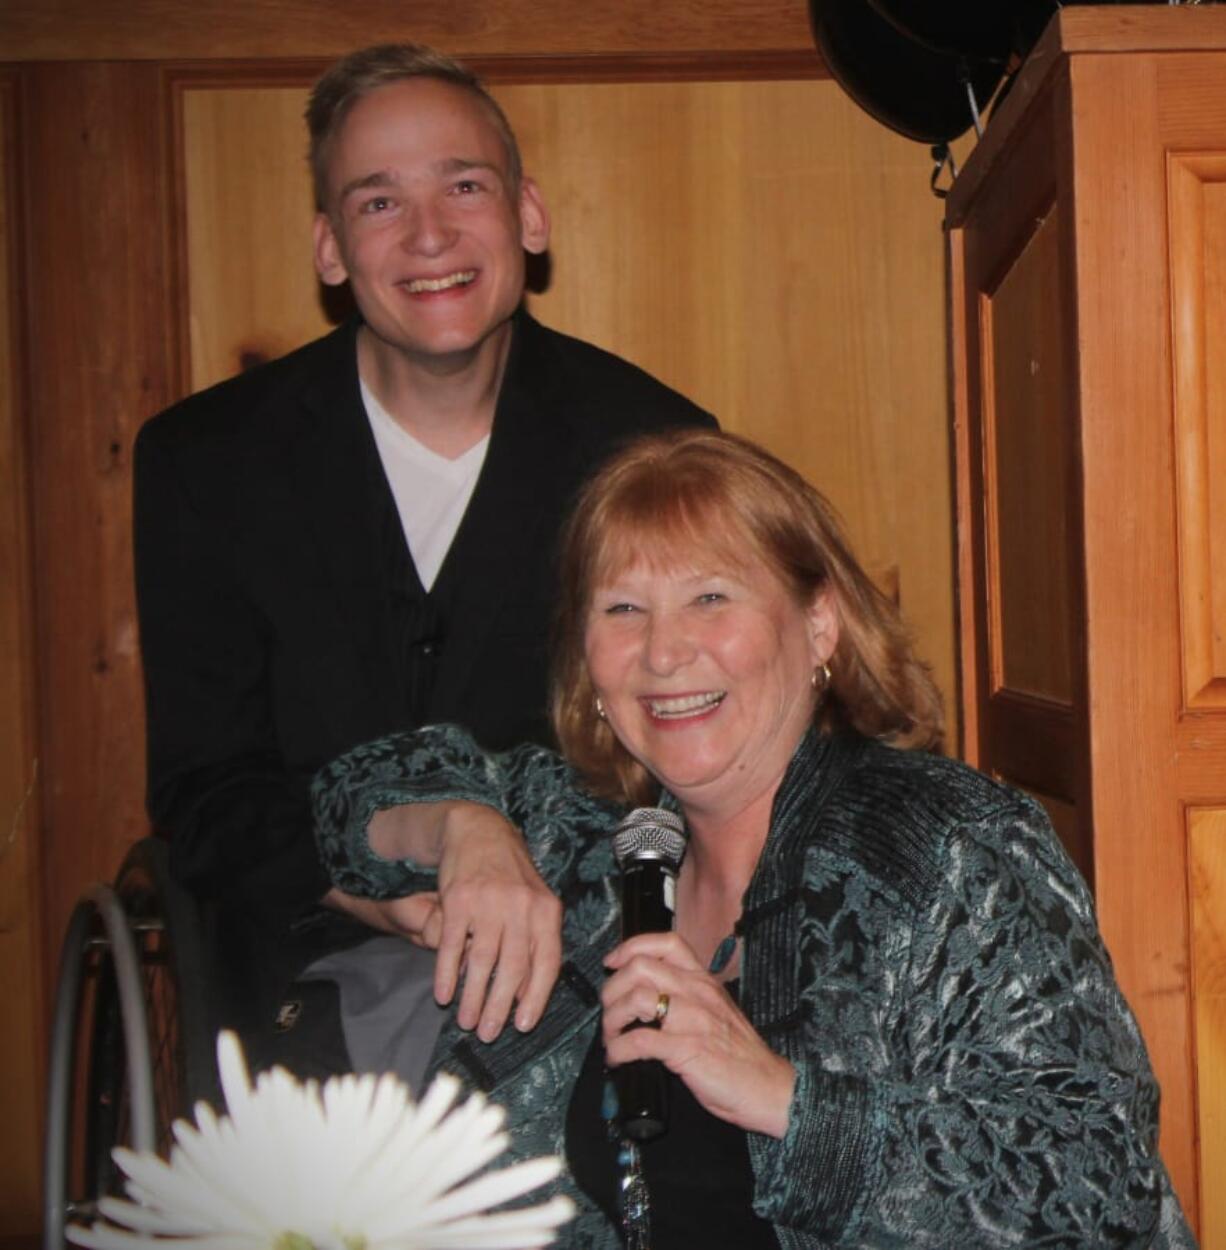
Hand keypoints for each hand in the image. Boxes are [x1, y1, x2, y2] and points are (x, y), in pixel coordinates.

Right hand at [329, 801, 562, 1040]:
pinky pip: (452, 945)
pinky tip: (442, 994)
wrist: (480, 833)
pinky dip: (447, 974)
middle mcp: (520, 907)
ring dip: (472, 997)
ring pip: (482, 961)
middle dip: (500, 1007)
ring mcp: (489, 902)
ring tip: (466, 1021)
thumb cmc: (511, 877)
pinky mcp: (459, 900)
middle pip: (513, 967)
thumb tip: (529, 995)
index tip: (523, 1025)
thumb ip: (536, 944)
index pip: (547, 962)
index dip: (536, 997)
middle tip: (488, 1034)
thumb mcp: (535, 903)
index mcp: (546, 911)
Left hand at [602, 932, 794, 1137]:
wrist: (769, 1087)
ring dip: (612, 1019)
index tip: (613, 962)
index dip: (631, 947)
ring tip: (612, 1038)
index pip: (666, 943)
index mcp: (703, 980)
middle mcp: (697, 992)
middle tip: (610, 1012)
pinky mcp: (686, 1050)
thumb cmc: (741, 1054)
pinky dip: (619, 1049)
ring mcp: (692, 1020)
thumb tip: (647, 997)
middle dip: (612, 988)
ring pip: (636, 999)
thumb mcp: (717, 1010)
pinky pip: (640, 1040)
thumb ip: (688, 997)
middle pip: (640, 967)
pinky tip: (617, 1058)